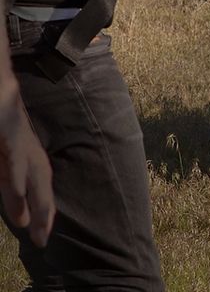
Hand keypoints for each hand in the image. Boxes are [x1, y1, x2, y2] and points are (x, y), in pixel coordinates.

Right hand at [0, 78, 52, 247]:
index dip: (41, 211)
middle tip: (42, 241)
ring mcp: (19, 139)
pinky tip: (18, 192)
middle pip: (41, 184)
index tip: (41, 237)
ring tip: (35, 227)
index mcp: (25, 153)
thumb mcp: (3, 152)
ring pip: (31, 174)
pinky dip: (16, 175)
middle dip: (43, 213)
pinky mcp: (10, 130)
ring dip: (34, 200)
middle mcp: (27, 149)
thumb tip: (16, 203)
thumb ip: (6, 174)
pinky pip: (14, 156)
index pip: (38, 187)